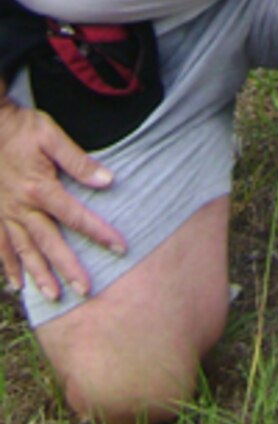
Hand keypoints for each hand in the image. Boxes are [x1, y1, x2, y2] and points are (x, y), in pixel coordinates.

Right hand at [0, 95, 125, 301]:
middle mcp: (22, 206)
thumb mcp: (51, 136)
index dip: (100, 232)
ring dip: (39, 274)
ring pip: (24, 250)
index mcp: (40, 188)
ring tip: (53, 296)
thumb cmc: (21, 128)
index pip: (76, 216)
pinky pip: (0, 245)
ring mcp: (5, 213)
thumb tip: (108, 180)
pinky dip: (8, 265)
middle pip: (49, 243)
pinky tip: (16, 284)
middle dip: (68, 268)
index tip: (120, 247)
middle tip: (85, 290)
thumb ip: (78, 161)